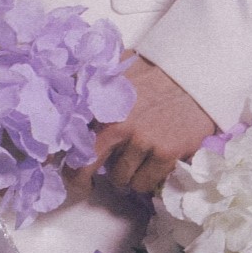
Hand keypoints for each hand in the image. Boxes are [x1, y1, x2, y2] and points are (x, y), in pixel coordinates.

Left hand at [66, 54, 214, 201]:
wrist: (196, 73)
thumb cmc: (154, 71)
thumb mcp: (115, 69)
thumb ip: (88, 83)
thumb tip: (58, 94)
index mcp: (102, 104)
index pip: (68, 138)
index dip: (57, 158)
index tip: (55, 170)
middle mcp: (119, 125)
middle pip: (87, 167)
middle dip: (83, 178)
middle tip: (87, 182)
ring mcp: (143, 140)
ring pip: (120, 180)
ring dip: (124, 176)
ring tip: (132, 164)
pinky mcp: (166, 153)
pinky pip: (145, 183)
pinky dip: (145, 180)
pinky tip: (149, 167)